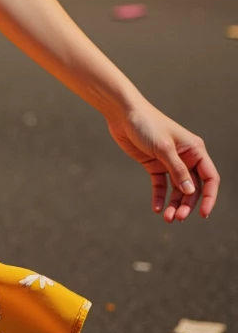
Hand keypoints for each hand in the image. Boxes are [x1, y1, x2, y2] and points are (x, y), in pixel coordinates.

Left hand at [104, 100, 218, 220]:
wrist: (122, 113)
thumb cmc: (147, 124)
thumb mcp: (164, 147)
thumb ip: (177, 170)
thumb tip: (191, 192)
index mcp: (195, 150)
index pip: (210, 178)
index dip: (209, 197)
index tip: (204, 214)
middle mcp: (186, 157)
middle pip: (193, 187)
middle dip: (187, 204)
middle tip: (178, 218)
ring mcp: (170, 162)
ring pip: (177, 189)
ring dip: (174, 204)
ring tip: (167, 218)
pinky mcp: (154, 164)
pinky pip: (161, 185)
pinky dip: (160, 197)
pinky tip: (157, 209)